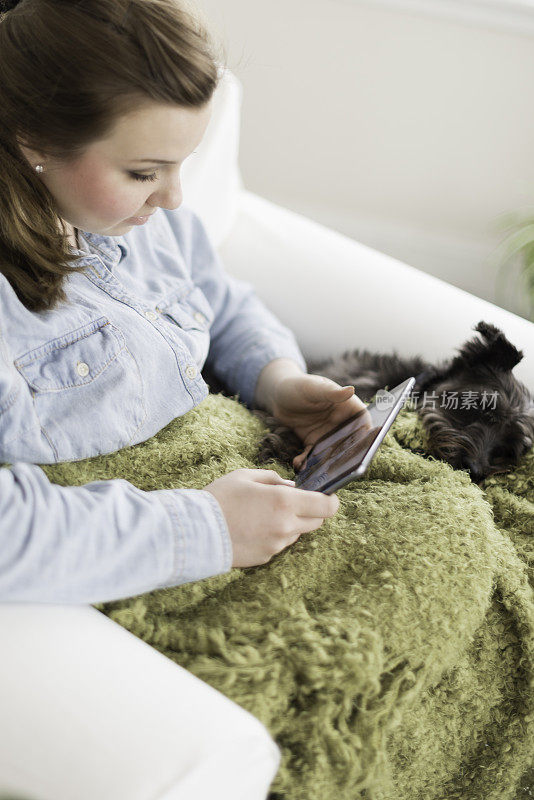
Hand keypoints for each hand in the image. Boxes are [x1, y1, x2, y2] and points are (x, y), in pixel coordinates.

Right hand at [204, 468, 338, 567]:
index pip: (327, 506)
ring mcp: (277, 544)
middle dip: (311, 511)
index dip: (330, 500)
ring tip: (262, 514)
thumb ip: (274, 479)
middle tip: (290, 502)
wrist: (195, 532)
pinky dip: (274, 535)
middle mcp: (286, 526)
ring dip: (290, 523)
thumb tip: (293, 486)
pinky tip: (252, 528)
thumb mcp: (245, 476)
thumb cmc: (219, 498)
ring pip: (297, 533)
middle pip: (317, 522)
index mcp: (284, 502)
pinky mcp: (266, 557)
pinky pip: (279, 544)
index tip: (325, 496)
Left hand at [270, 374, 372, 470]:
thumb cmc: (299, 385)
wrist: (278, 395)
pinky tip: (299, 464)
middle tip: (344, 467)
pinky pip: (313, 455)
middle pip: (351, 441)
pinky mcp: (313, 442)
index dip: (368, 435)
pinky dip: (307, 462)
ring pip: (333, 452)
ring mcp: (328, 434)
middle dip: (348, 455)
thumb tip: (351, 390)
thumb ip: (331, 393)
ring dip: (327, 463)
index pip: (363, 422)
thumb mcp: (314, 388)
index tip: (366, 448)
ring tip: (320, 472)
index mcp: (348, 406)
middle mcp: (341, 422)